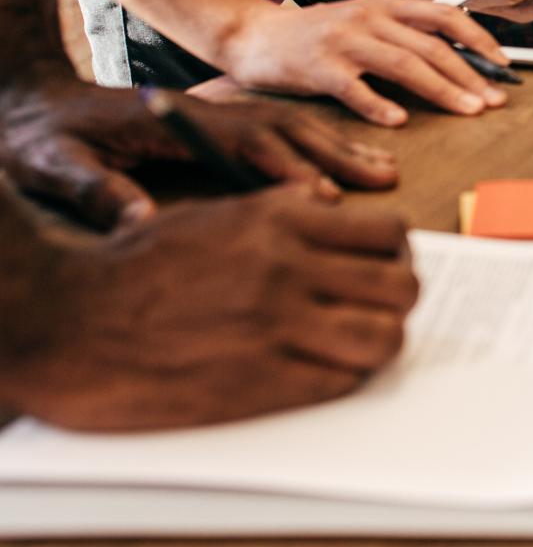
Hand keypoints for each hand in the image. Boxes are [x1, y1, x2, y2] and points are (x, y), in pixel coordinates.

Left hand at [0, 64, 396, 229]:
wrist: (26, 102)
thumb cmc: (36, 137)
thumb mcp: (51, 162)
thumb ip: (93, 189)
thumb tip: (138, 221)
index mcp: (174, 120)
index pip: (244, 144)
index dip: (285, 171)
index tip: (322, 198)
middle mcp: (208, 114)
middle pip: (286, 130)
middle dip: (337, 156)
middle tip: (382, 182)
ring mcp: (218, 116)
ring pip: (294, 128)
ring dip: (342, 148)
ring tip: (385, 171)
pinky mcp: (218, 125)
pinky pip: (285, 133)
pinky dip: (325, 145)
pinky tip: (350, 161)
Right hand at [1, 182, 417, 430]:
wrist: (68, 318)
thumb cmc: (136, 268)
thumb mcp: (214, 217)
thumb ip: (280, 216)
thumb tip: (335, 219)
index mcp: (281, 220)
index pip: (389, 232)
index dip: (395, 255)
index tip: (383, 269)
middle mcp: (289, 266)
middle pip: (401, 285)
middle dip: (399, 300)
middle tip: (377, 311)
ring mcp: (278, 325)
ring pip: (385, 336)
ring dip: (379, 343)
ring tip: (357, 346)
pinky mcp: (261, 379)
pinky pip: (340, 380)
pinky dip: (342, 378)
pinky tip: (318, 371)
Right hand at [216, 0, 513, 126]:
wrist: (251, 35)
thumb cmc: (315, 37)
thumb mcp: (364, 24)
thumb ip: (403, 36)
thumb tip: (459, 61)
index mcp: (385, 5)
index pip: (445, 17)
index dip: (480, 40)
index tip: (504, 66)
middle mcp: (368, 17)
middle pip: (431, 46)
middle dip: (470, 75)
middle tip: (494, 101)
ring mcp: (342, 40)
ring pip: (402, 64)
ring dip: (441, 89)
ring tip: (467, 111)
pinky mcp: (316, 66)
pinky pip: (353, 87)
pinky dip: (378, 104)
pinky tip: (398, 120)